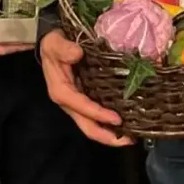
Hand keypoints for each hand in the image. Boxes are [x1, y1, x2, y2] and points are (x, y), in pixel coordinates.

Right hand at [38, 29, 131, 147]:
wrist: (51, 44)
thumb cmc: (54, 45)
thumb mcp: (54, 43)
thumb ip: (64, 48)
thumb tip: (77, 53)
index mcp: (61, 92)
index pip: (82, 107)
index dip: (99, 115)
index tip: (117, 119)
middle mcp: (69, 103)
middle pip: (87, 127)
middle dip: (108, 137)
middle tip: (130, 140)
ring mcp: (77, 104)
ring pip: (93, 126)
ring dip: (111, 133)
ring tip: (131, 136)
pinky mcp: (84, 100)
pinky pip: (97, 117)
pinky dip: (110, 123)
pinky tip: (126, 123)